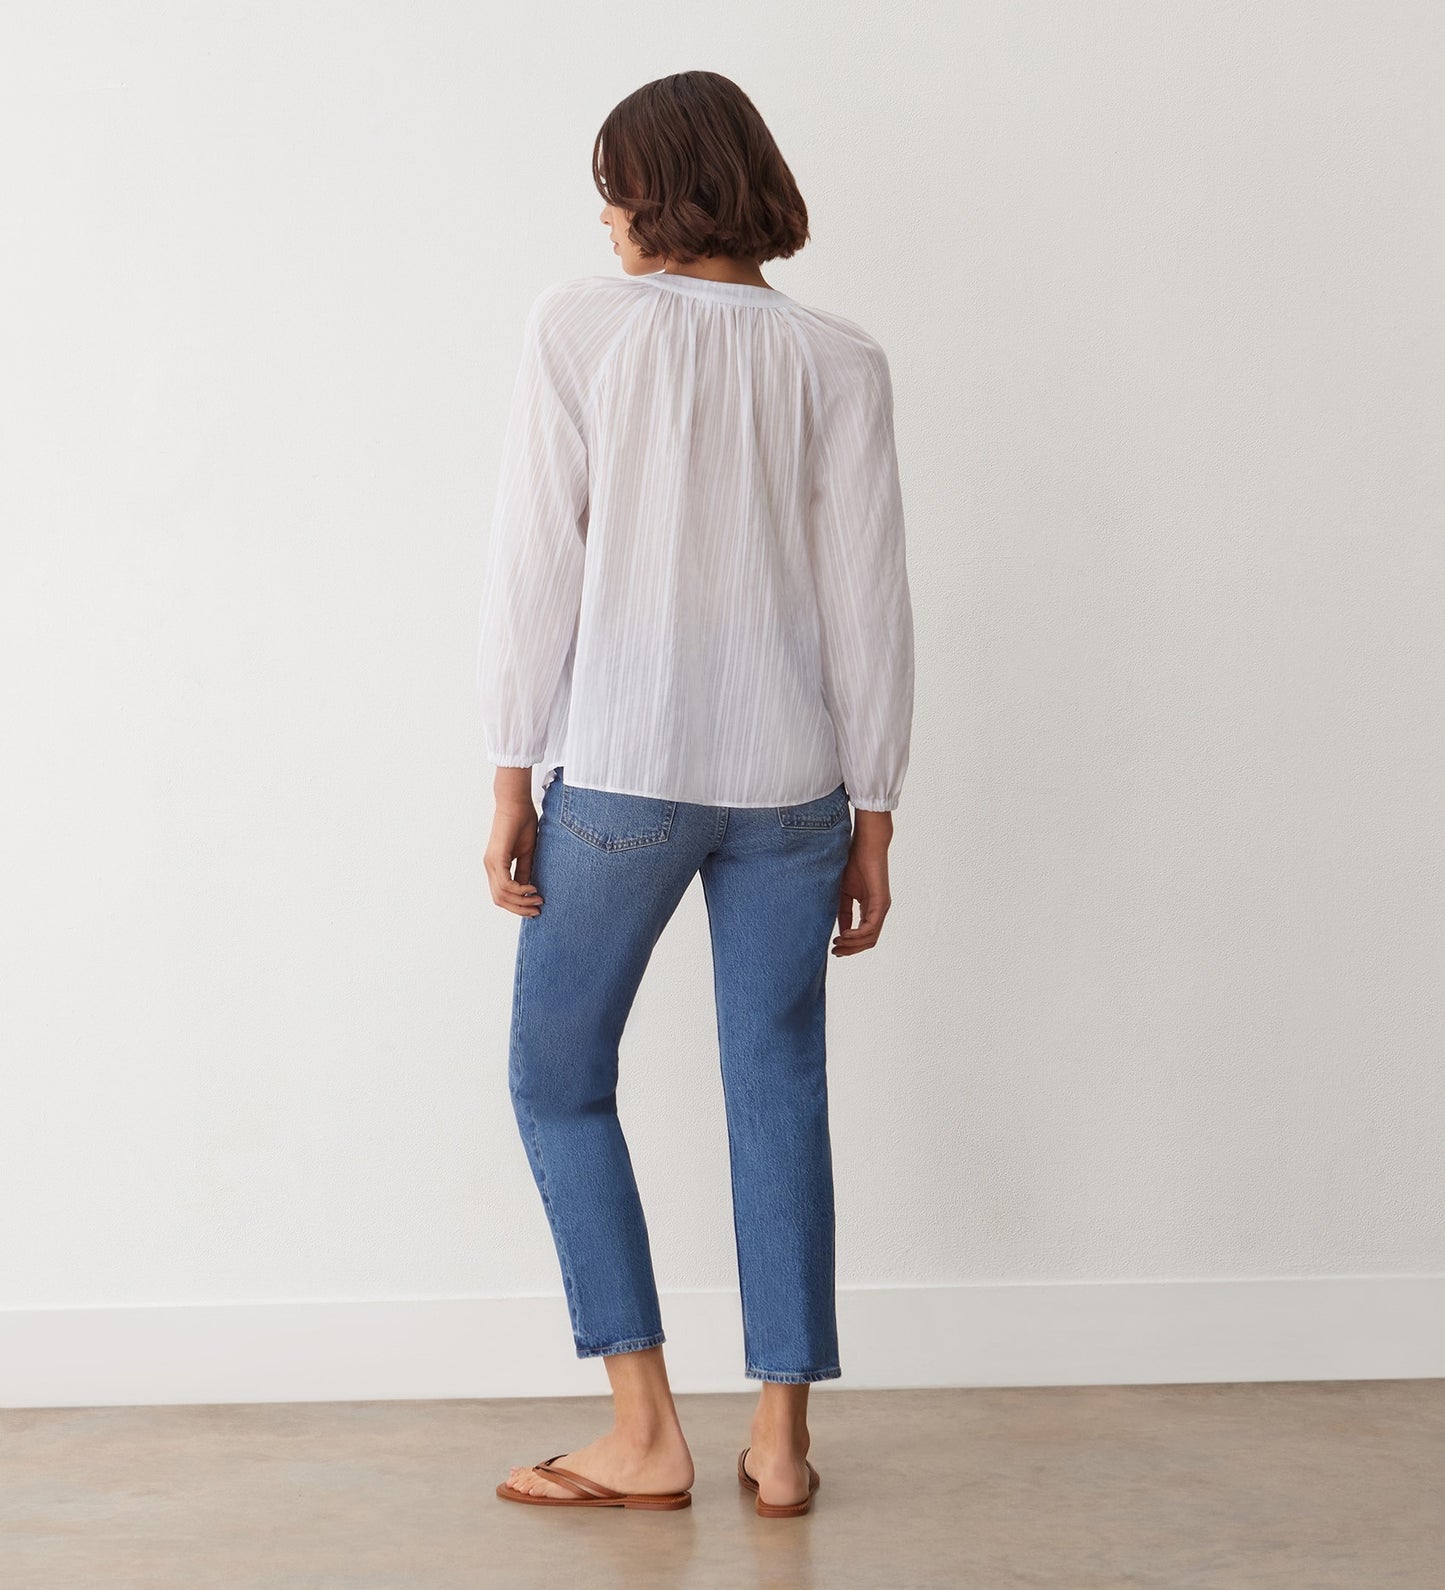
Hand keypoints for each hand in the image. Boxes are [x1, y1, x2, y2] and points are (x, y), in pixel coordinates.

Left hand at [485, 769, 544, 916]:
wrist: (516, 803)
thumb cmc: (522, 823)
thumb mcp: (527, 852)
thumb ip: (525, 871)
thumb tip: (528, 890)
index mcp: (495, 866)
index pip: (501, 894)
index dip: (518, 905)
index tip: (536, 906)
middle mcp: (489, 866)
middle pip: (499, 899)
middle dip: (519, 909)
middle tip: (537, 910)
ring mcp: (491, 863)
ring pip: (502, 894)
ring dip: (521, 901)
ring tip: (538, 900)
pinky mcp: (497, 858)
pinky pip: (506, 883)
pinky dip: (520, 890)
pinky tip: (533, 888)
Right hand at [832, 810, 892, 954]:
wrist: (865, 844)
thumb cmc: (853, 863)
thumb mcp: (843, 893)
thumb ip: (842, 912)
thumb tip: (839, 932)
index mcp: (870, 909)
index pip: (863, 935)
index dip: (848, 946)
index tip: (833, 949)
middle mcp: (878, 911)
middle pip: (868, 941)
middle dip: (850, 950)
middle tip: (834, 951)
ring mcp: (881, 908)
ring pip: (870, 938)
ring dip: (852, 945)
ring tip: (837, 943)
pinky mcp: (881, 903)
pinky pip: (871, 927)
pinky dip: (857, 935)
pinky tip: (844, 935)